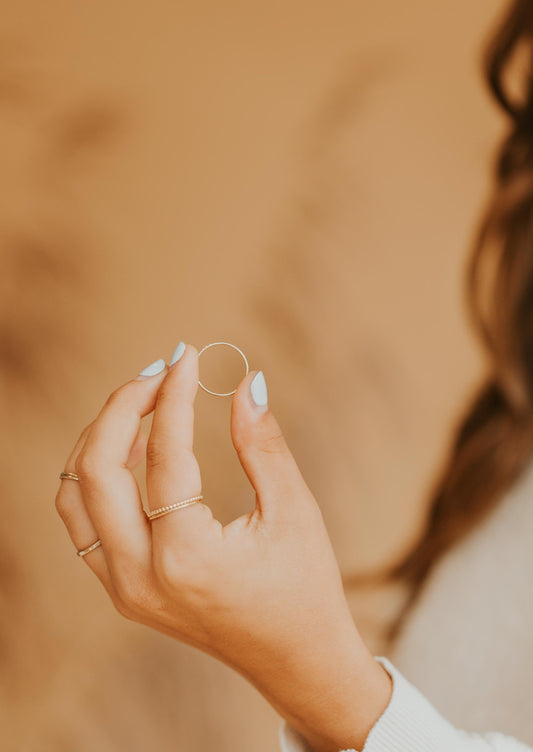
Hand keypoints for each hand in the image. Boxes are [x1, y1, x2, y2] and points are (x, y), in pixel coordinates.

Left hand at [55, 344, 390, 751]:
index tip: (188, 357)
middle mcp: (140, 578)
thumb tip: (247, 383)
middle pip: (96, 470)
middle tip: (162, 371)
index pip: (164, 456)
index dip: (175, 397)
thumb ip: (263, 445)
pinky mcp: (123, 589)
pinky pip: (87, 521)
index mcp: (187, 559)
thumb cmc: (305, 587)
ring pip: (76, 496)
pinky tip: (139, 447)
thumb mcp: (294, 511)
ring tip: (147, 402)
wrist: (295, 660)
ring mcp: (124, 588)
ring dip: (103, 439)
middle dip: (124, 407)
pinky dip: (100, 475)